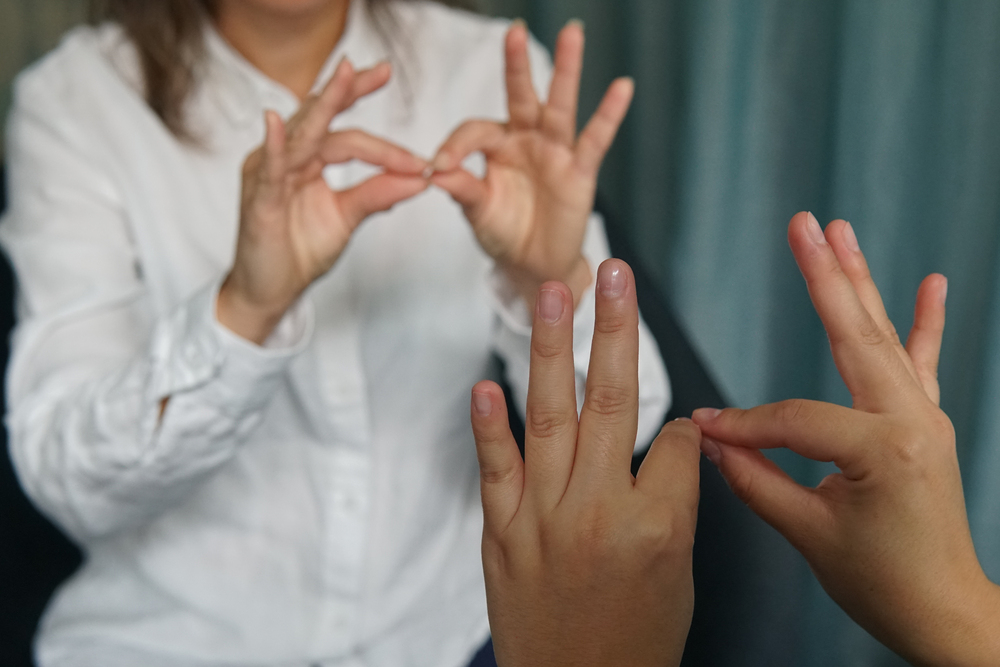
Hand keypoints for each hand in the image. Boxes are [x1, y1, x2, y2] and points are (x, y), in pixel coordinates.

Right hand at [218, 58, 428, 343]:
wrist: (271, 289)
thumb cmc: (300, 250)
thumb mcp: (348, 217)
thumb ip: (379, 193)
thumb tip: (421, 177)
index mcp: (309, 160)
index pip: (348, 135)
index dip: (383, 136)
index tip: (418, 145)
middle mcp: (287, 158)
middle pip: (323, 117)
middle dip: (352, 90)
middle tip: (384, 69)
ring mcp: (269, 174)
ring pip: (303, 134)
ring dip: (325, 104)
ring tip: (345, 74)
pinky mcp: (258, 199)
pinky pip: (268, 168)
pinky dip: (274, 145)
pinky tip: (276, 123)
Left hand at [432, 21, 633, 309]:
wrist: (533, 266)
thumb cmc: (504, 233)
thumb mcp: (477, 211)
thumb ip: (462, 188)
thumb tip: (434, 171)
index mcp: (496, 145)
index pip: (474, 131)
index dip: (455, 146)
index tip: (437, 167)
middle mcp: (526, 139)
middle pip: (522, 94)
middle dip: (517, 63)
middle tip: (514, 30)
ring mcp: (555, 151)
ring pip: (560, 105)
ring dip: (566, 69)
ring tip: (572, 32)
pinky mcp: (579, 170)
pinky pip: (595, 139)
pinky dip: (609, 113)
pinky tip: (622, 86)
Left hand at [471, 259, 700, 666]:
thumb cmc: (637, 640)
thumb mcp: (679, 573)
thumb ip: (673, 502)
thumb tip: (671, 442)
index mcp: (659, 525)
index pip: (676, 441)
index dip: (685, 428)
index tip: (679, 428)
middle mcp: (600, 512)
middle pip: (612, 401)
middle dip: (614, 327)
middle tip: (613, 272)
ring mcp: (544, 519)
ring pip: (550, 416)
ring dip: (552, 348)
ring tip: (555, 292)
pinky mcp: (502, 532)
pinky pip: (496, 470)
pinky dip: (488, 426)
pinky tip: (486, 384)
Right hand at [693, 212, 999, 664]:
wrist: (945, 611)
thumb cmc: (885, 584)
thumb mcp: (809, 536)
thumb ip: (755, 481)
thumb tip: (710, 442)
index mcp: (885, 450)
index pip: (796, 419)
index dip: (743, 423)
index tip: (703, 429)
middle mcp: (912, 422)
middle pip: (855, 338)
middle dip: (824, 276)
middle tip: (802, 225)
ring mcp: (924, 418)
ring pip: (884, 337)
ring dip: (859, 281)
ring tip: (839, 230)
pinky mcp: (926, 424)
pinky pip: (922, 363)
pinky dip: (926, 322)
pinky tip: (933, 283)